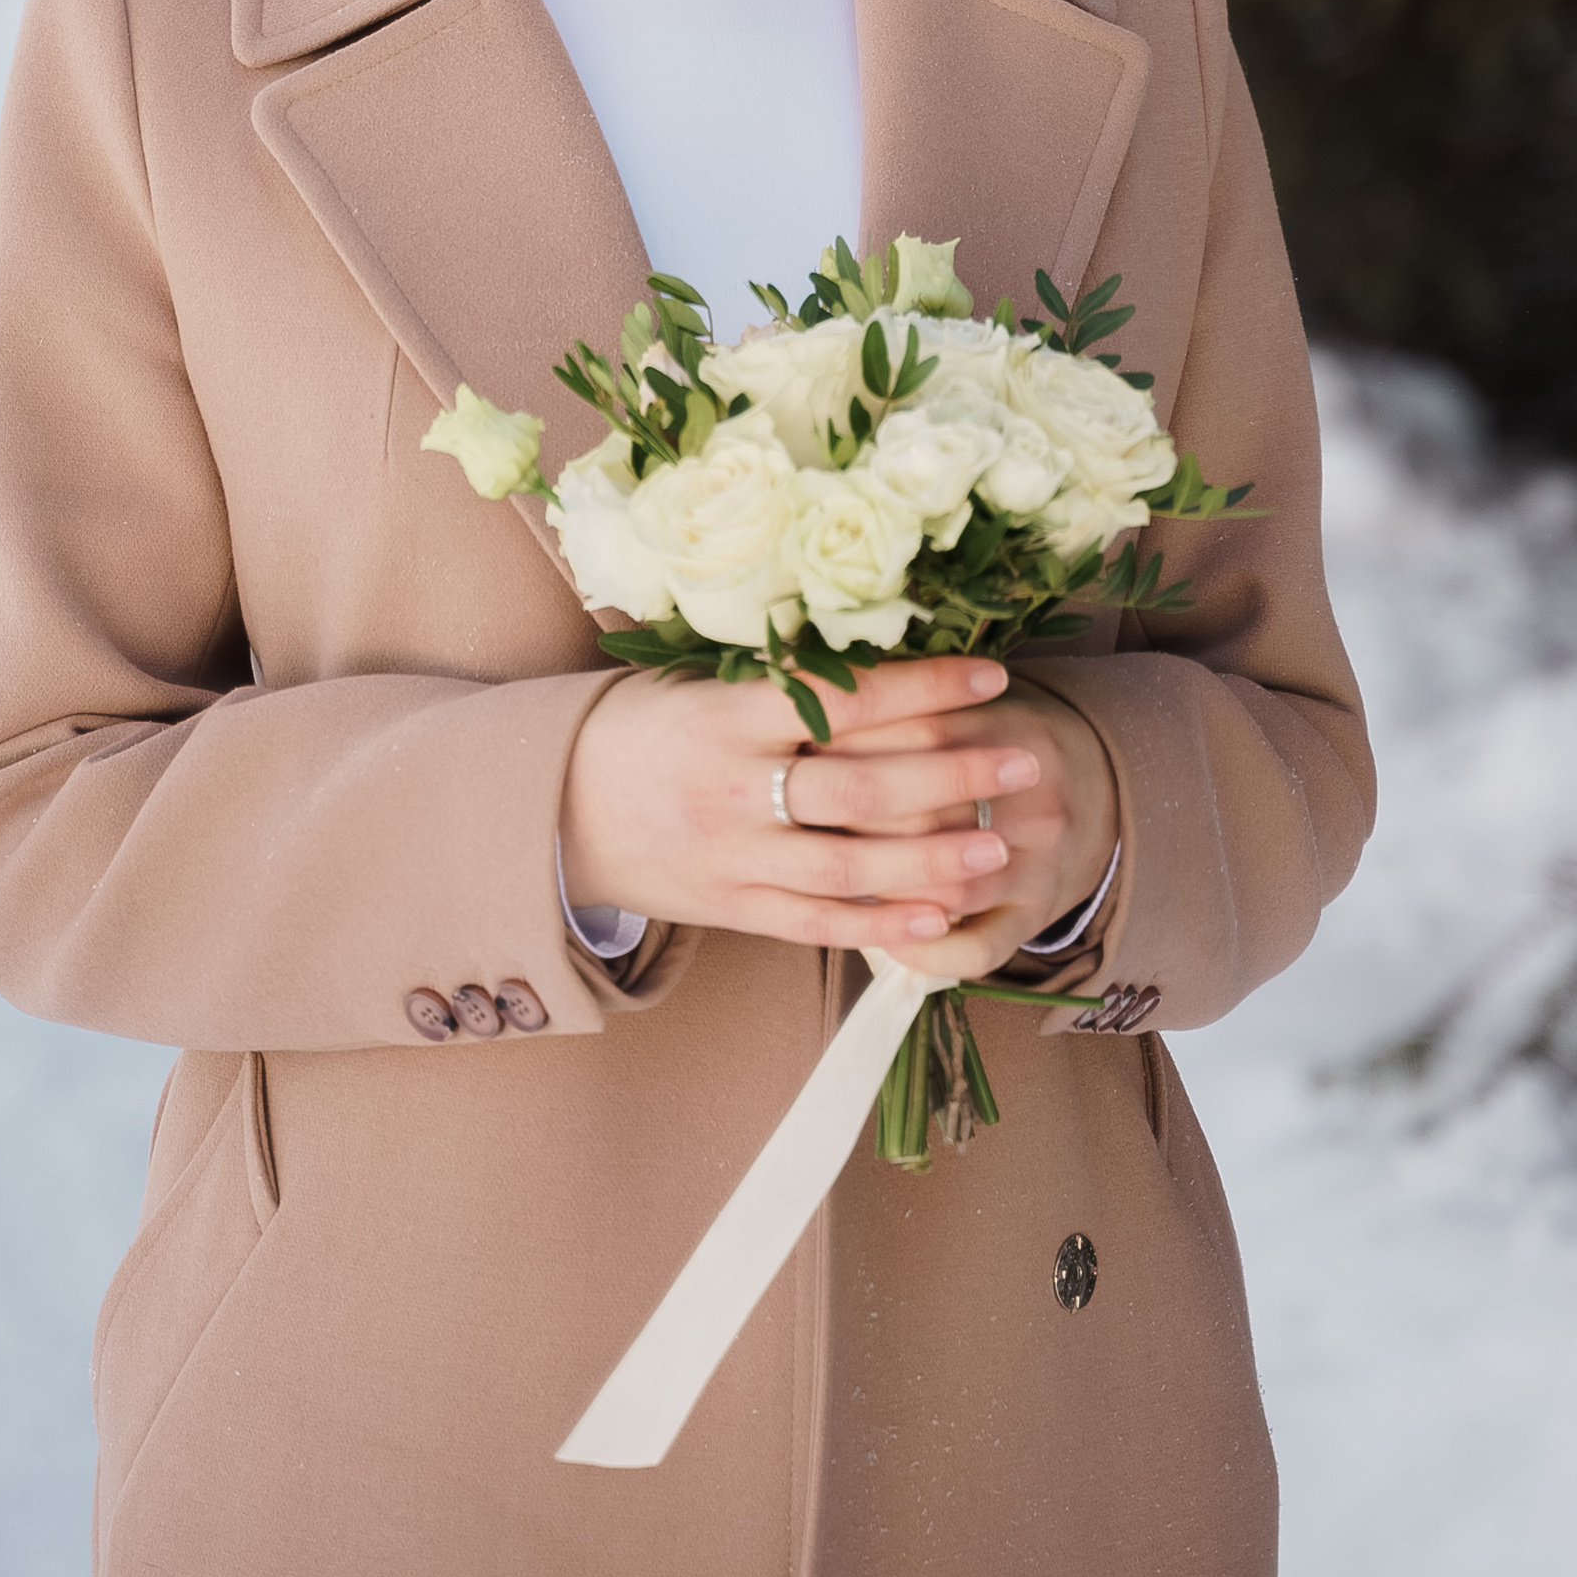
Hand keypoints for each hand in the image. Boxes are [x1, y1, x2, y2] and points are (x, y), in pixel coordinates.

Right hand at [558, 656, 1118, 972]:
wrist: (552, 806)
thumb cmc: (641, 727)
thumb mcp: (697, 683)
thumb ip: (781, 682)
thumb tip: (889, 653)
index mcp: (725, 719)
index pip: (841, 699)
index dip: (922, 686)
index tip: (990, 675)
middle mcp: (731, 792)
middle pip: (860, 789)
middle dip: (952, 776)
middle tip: (1024, 763)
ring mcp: (733, 859)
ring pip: (849, 867)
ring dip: (933, 860)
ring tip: (1002, 847)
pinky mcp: (732, 908)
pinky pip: (816, 924)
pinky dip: (881, 924)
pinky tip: (940, 919)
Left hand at [819, 669, 1118, 982]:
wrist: (1103, 785)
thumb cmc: (1007, 737)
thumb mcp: (977, 701)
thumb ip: (911, 701)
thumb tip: (815, 705)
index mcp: (1018, 733)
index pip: (922, 733)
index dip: (851, 742)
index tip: (797, 745)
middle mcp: (1037, 802)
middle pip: (927, 815)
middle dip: (850, 819)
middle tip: (790, 814)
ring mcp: (1040, 868)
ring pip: (948, 890)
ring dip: (882, 889)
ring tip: (826, 875)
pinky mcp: (1036, 919)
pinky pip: (976, 950)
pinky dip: (924, 951)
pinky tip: (881, 937)